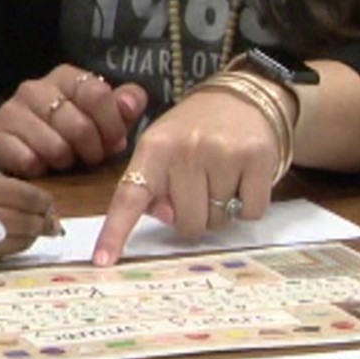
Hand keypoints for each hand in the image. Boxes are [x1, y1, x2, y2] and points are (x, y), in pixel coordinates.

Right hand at [0, 64, 149, 176]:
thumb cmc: (64, 128)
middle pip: (79, 125)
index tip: (115, 143)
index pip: (97, 94)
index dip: (112, 125)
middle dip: (92, 150)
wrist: (11, 138)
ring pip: (55, 146)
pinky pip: (28, 160)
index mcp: (64, 76)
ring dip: (66, 161)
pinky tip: (41, 165)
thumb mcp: (99, 115)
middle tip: (91, 158)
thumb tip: (132, 104)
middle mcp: (35, 88)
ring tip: (65, 161)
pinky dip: (40, 168)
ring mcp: (12, 110)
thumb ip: (122, 106)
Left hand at [91, 88, 281, 265]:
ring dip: (220, 210)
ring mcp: (223, 153)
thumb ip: (154, 186)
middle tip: (200, 188)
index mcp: (154, 147)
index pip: (130, 195)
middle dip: (193, 216)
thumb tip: (168, 217)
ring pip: (218, 221)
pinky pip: (250, 212)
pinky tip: (243, 178)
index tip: (102, 261)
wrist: (242, 98)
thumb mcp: (163, 149)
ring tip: (222, 177)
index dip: (115, 232)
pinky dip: (247, 205)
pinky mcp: (257, 158)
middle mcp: (186, 149)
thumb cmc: (194, 132)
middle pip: (186, 224)